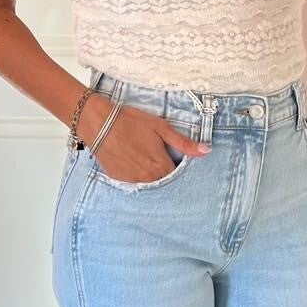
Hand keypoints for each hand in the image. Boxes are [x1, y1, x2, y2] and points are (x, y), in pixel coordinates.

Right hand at [86, 100, 208, 183]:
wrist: (99, 123)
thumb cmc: (131, 122)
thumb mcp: (161, 128)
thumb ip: (184, 143)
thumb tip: (206, 151)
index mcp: (161, 167)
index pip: (178, 176)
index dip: (177, 167)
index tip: (174, 158)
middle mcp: (148, 179)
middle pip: (164, 182)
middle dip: (165, 173)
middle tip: (157, 157)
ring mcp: (132, 181)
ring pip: (149, 184)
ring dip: (151, 176)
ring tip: (144, 158)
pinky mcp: (119, 180)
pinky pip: (134, 183)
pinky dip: (136, 176)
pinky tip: (132, 162)